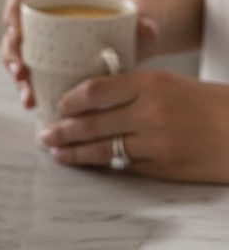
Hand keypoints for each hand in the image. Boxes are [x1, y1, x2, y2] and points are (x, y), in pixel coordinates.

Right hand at [1, 0, 158, 108]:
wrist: (138, 36)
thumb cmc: (134, 21)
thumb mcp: (138, 19)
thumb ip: (145, 23)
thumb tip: (148, 30)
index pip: (22, 1)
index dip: (12, 17)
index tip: (18, 36)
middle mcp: (45, 19)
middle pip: (14, 33)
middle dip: (12, 56)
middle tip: (22, 76)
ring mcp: (44, 42)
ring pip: (18, 57)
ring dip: (17, 78)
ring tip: (29, 99)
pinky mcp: (49, 63)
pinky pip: (30, 74)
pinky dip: (28, 88)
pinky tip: (34, 105)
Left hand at [39, 70, 228, 183]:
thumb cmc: (206, 102)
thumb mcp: (168, 82)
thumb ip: (132, 87)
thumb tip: (92, 94)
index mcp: (149, 84)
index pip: (94, 90)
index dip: (69, 101)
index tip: (57, 105)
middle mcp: (149, 113)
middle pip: (91, 123)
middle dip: (62, 131)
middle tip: (44, 134)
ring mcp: (156, 143)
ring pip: (102, 149)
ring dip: (74, 152)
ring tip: (56, 152)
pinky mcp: (164, 168)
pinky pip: (124, 165)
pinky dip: (101, 164)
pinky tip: (87, 163)